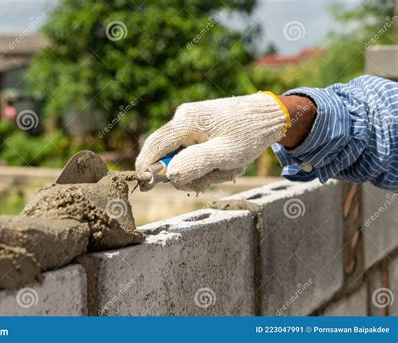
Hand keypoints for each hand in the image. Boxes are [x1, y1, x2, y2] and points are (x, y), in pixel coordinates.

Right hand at [136, 92, 290, 191]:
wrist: (269, 116)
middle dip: (187, 173)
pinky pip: (193, 151)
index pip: (154, 146)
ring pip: (182, 156)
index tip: (146, 187)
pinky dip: (207, 162)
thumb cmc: (249, 134)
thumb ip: (196, 163)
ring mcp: (190, 121)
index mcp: (185, 121)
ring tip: (227, 168)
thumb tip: (169, 174)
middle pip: (168, 154)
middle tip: (212, 180)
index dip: (146, 168)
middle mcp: (183, 118)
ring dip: (203, 170)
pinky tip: (225, 161)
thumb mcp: (225, 154)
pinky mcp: (199, 127)